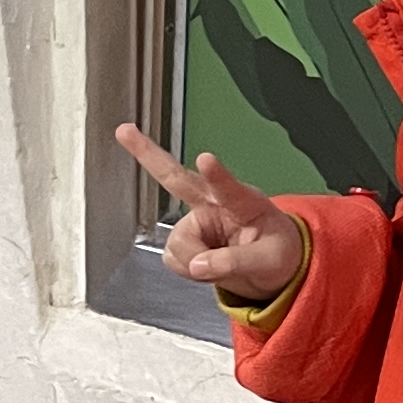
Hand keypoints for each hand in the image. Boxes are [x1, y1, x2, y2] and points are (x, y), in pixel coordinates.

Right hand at [118, 124, 306, 307]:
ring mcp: (196, 221)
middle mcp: (214, 204)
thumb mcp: (269, 261)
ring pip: (178, 243)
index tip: (205, 159)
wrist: (273, 268)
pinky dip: (188, 270)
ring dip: (195, 261)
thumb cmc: (278, 251)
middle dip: (148, 154)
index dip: (216, 174)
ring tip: (220, 264)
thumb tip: (198, 266)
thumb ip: (235, 262)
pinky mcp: (184, 239)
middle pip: (176, 178)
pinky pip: (173, 259)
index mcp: (243, 201)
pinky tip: (207, 265)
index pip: (229, 186)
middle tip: (125, 131)